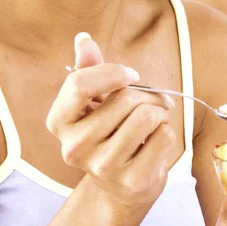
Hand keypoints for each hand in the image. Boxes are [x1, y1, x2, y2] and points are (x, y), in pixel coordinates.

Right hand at [46, 33, 175, 207]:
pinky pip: (164, 136)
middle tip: (152, 102)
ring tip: (153, 122)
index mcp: (59, 122)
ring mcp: (102, 167)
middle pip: (123, 98)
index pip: (79, 84)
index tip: (130, 75)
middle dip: (146, 94)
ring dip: (159, 112)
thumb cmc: (109, 133)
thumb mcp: (95, 100)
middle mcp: (74, 147)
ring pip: (146, 116)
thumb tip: (83, 38)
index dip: (112, 72)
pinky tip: (155, 142)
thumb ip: (89, 68)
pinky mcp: (132, 181)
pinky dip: (167, 132)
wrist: (122, 187)